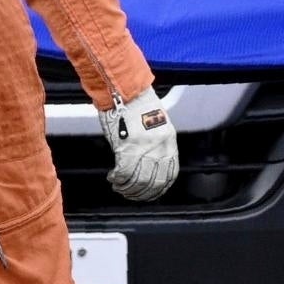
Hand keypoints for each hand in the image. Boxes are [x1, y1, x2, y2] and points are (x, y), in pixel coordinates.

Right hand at [103, 83, 180, 200]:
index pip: (170, 173)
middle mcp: (159, 146)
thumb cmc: (138, 102)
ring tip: (120, 187)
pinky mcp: (126, 147)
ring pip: (138, 180)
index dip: (161, 187)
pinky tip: (113, 178)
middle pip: (154, 181)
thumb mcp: (156, 124)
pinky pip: (123, 172)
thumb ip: (155, 144)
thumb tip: (148, 164)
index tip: (152, 192)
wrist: (125, 89)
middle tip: (132, 194)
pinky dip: (118, 179)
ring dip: (128, 188)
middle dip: (142, 192)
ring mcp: (143, 148)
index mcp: (169, 140)